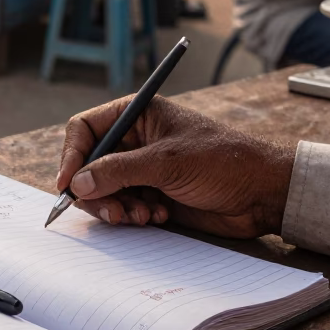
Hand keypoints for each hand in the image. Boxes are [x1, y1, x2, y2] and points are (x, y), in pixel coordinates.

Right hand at [55, 96, 294, 239]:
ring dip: (116, 206)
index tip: (67, 184)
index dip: (71, 155)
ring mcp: (142, 168)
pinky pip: (123, 206)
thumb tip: (76, 184)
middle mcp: (135, 140)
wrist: (263, 193)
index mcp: (136, 114)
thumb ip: (118, 171)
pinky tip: (157, 215)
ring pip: (103, 190)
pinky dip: (133, 215)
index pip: (85, 129)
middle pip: (89, 164)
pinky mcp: (152, 194)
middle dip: (95, 190)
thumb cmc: (222, 161)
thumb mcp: (166, 161)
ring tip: (142, 214)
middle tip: (112, 212)